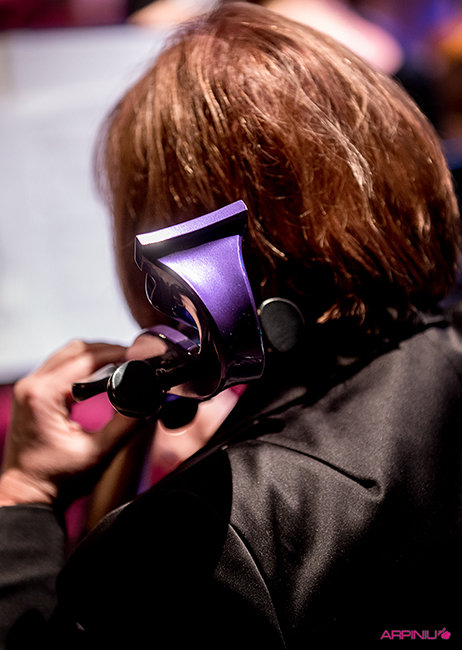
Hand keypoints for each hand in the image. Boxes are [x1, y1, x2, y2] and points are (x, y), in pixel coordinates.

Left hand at [0, 340, 146, 506]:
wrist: (27, 494)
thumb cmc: (56, 480)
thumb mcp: (99, 452)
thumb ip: (127, 424)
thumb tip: (150, 401)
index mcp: (43, 395)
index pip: (86, 359)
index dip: (116, 353)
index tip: (139, 355)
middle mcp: (31, 385)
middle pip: (76, 349)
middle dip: (108, 350)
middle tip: (135, 358)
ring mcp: (28, 388)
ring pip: (67, 353)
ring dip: (95, 355)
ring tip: (122, 364)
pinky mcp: (31, 393)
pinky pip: (59, 365)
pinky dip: (82, 364)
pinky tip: (101, 374)